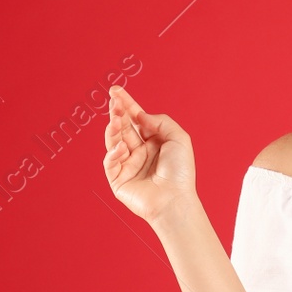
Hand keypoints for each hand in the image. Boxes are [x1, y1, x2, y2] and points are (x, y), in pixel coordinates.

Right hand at [103, 85, 197, 222]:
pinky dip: (113, 152)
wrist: (175, 200)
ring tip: (116, 119)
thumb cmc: (181, 173)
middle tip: (114, 101)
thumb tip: (140, 115)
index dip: (126, 104)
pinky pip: (110, 162)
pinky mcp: (118, 179)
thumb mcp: (179, 138)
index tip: (116, 91)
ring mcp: (127, 165)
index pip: (135, 119)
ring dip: (113, 128)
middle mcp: (139, 152)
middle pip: (123, 127)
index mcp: (153, 142)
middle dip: (117, 112)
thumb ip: (160, 122)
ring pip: (113, 141)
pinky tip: (122, 147)